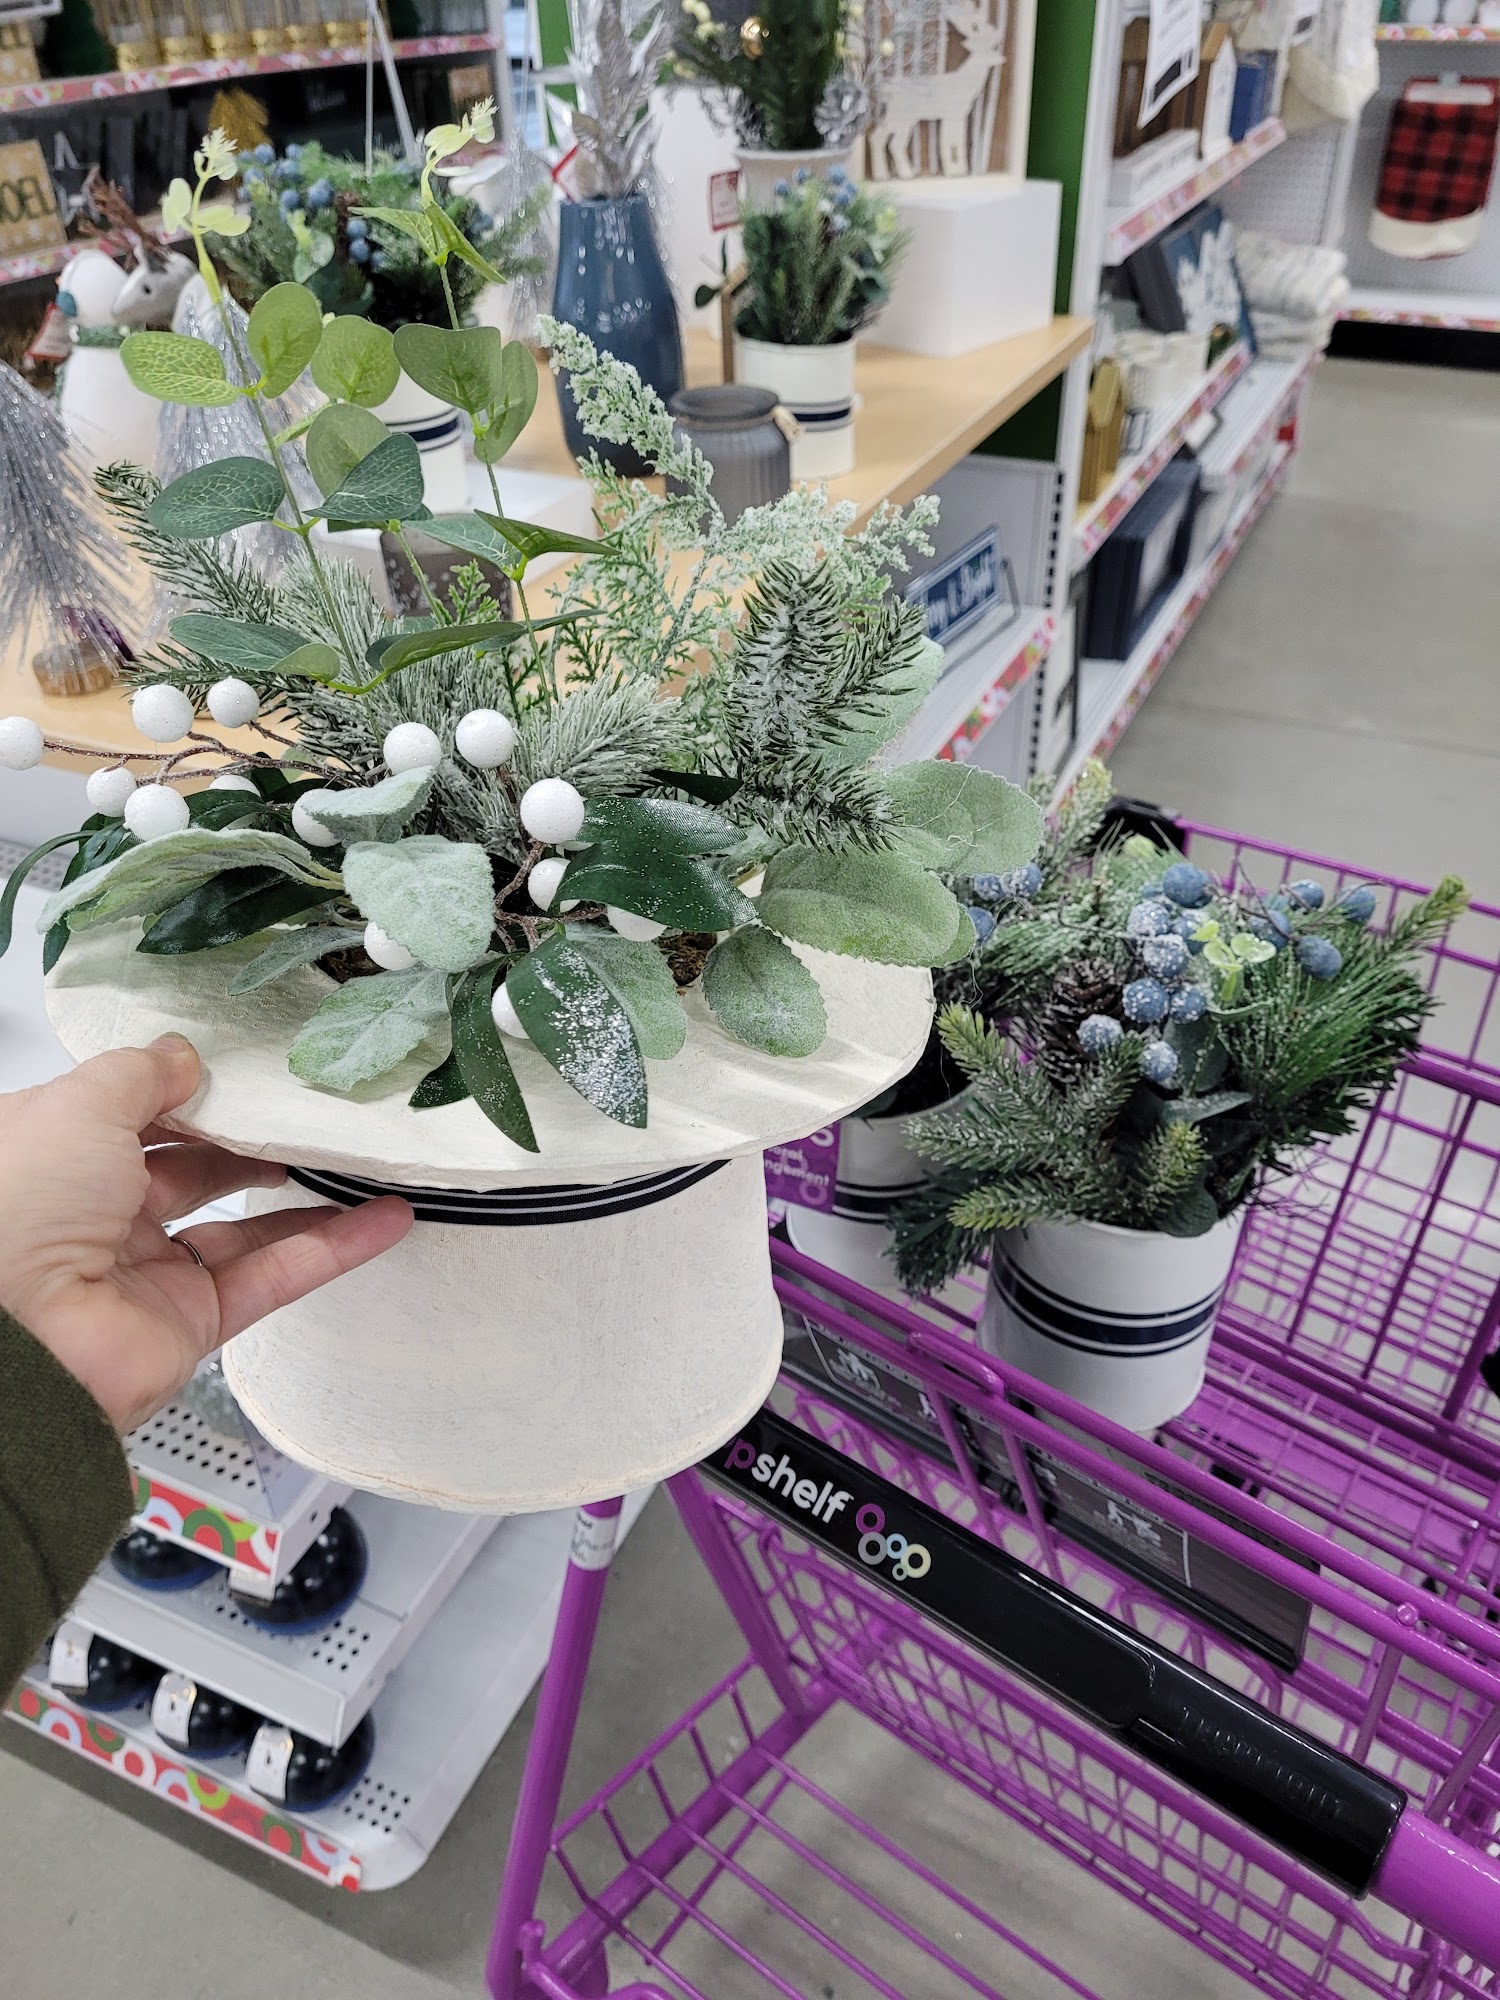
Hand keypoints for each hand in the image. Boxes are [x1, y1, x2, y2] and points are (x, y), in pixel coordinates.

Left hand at [0, 1036, 412, 1431]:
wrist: (19, 1339)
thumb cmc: (18, 1211)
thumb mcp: (77, 1107)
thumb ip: (140, 1073)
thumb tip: (183, 1055)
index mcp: (55, 1159)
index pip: (131, 1116)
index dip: (186, 1092)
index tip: (243, 1071)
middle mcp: (97, 1215)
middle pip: (195, 1168)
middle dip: (253, 1140)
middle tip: (309, 1112)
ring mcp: (146, 1271)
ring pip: (244, 1224)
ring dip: (307, 1195)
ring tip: (357, 1159)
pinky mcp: (192, 1320)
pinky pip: (273, 1276)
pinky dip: (332, 1249)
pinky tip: (380, 1220)